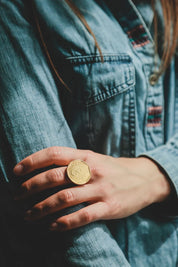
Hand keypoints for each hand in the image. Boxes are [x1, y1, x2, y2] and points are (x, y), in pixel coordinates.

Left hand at [13, 146, 170, 230]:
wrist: (144, 178)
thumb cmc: (112, 169)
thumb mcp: (93, 158)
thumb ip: (72, 161)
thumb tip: (43, 168)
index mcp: (85, 156)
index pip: (54, 153)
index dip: (32, 161)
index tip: (16, 172)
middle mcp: (91, 170)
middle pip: (55, 176)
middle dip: (31, 186)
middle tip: (17, 196)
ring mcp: (101, 189)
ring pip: (65, 198)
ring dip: (42, 208)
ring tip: (29, 215)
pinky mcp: (110, 207)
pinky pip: (83, 216)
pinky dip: (64, 223)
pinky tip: (52, 226)